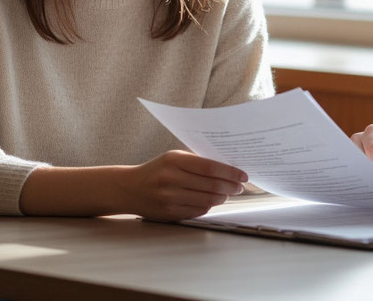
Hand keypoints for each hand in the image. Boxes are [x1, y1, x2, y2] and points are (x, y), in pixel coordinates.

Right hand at [119, 150, 246, 220]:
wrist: (129, 188)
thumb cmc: (157, 170)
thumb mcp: (173, 158)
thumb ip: (197, 162)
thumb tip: (227, 169)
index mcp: (174, 160)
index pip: (210, 167)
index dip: (230, 172)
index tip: (243, 175)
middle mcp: (171, 179)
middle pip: (211, 185)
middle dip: (231, 186)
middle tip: (240, 187)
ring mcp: (169, 197)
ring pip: (207, 200)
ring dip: (222, 198)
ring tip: (227, 194)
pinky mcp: (169, 213)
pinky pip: (197, 211)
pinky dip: (208, 206)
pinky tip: (212, 201)